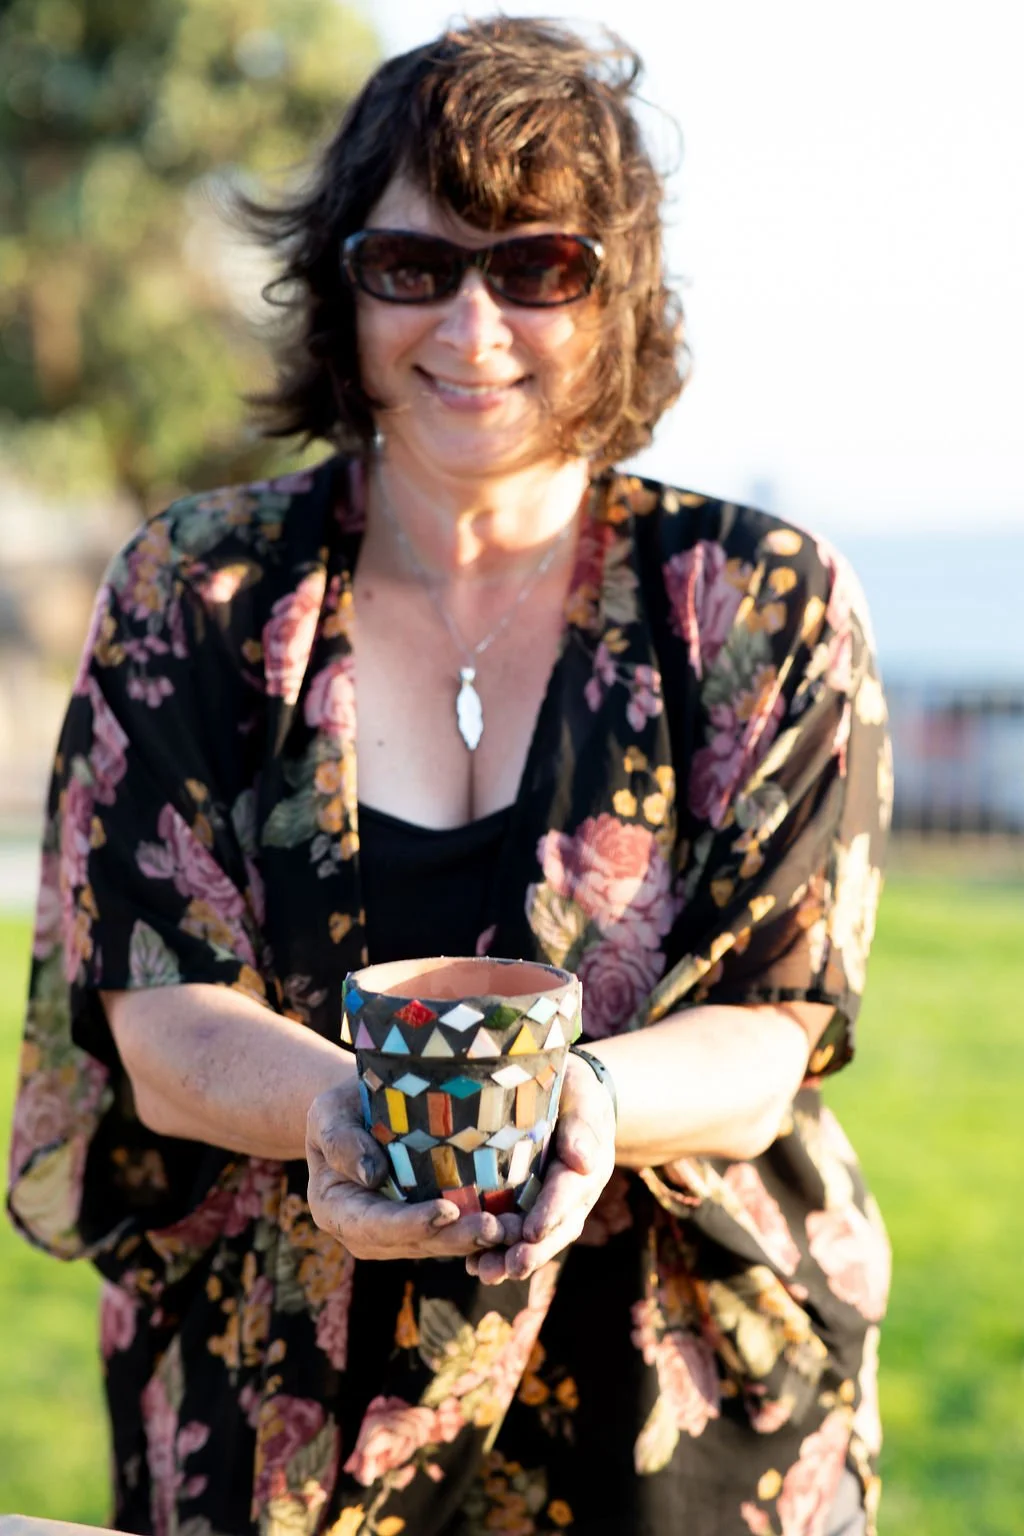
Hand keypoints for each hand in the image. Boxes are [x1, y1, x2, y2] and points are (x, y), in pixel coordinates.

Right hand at [306, 1079, 517, 1258]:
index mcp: (334, 1208)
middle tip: (494, 1228)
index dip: (411, 1222)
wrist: (358, 1110)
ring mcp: (392, 1234)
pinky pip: (448, 1235)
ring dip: (473, 1241)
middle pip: (411, 1242)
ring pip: (435, 1245)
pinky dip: (477, 1233)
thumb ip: (341, 1140)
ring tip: (512, 1229)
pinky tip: (511, 1224)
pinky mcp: (420, 1226)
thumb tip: (371, 1175)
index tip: (447, 1211)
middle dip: (453, 1238)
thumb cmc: (342, 1106)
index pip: (373, 1224)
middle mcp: (362, 1231)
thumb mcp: (329, 1113)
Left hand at [465, 1051, 616, 1284]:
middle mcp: (570, 1195)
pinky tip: (471, 1263)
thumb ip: (583, 1124)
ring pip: (534, 1239)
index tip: (534, 1230)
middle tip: (509, 1267)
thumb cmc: (573, 1090)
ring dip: (510, 1258)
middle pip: (555, 1229)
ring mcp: (549, 1204)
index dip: (552, 1212)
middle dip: (533, 1251)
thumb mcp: (581, 1096)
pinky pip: (515, 1233)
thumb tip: (583, 1160)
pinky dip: (495, 1250)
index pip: (569, 1193)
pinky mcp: (526, 1206)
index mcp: (586, 1169)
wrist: (564, 1093)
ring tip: (483, 1272)